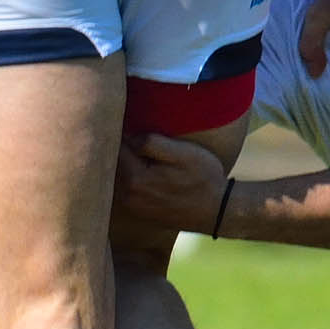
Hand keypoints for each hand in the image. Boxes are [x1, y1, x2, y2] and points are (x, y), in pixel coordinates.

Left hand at [115, 132, 229, 233]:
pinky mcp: (139, 210)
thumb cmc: (204, 178)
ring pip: (117, 175)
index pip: (114, 146)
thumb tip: (128, 135)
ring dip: (123, 160)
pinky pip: (124, 187)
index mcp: (135, 178)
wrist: (217, 212)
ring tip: (134, 145)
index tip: (125, 116)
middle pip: (112, 162)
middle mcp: (128, 194)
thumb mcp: (183, 153)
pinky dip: (128, 175)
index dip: (119, 129)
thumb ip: (152, 142)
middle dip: (118, 144)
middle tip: (127, 126)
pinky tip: (143, 166)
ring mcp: (133, 205)